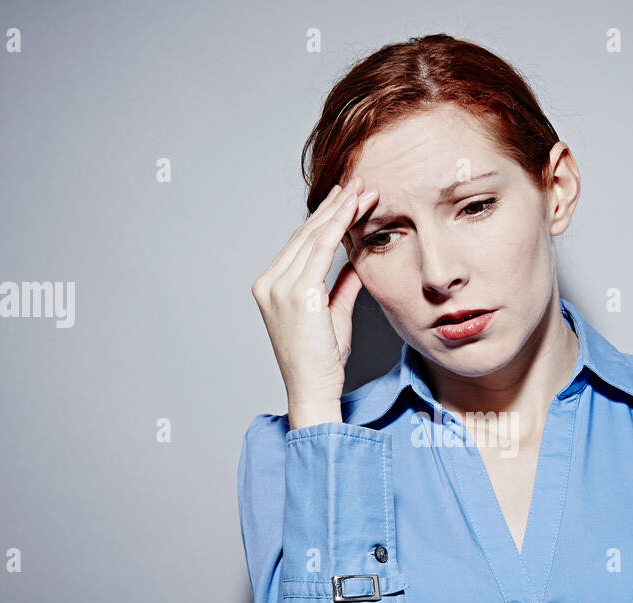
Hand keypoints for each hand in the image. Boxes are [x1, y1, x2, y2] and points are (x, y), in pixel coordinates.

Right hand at [250, 177, 379, 421]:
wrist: (313, 389)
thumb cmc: (322, 362)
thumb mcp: (333, 315)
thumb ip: (341, 286)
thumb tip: (355, 263)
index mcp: (272, 287)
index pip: (301, 244)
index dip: (325, 219)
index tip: (347, 198)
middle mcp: (270, 282)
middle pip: (305, 234)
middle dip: (334, 206)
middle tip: (358, 183)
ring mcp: (279, 287)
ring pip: (313, 236)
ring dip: (340, 210)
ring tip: (362, 190)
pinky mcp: (296, 293)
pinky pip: (321, 249)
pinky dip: (338, 225)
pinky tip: (353, 209)